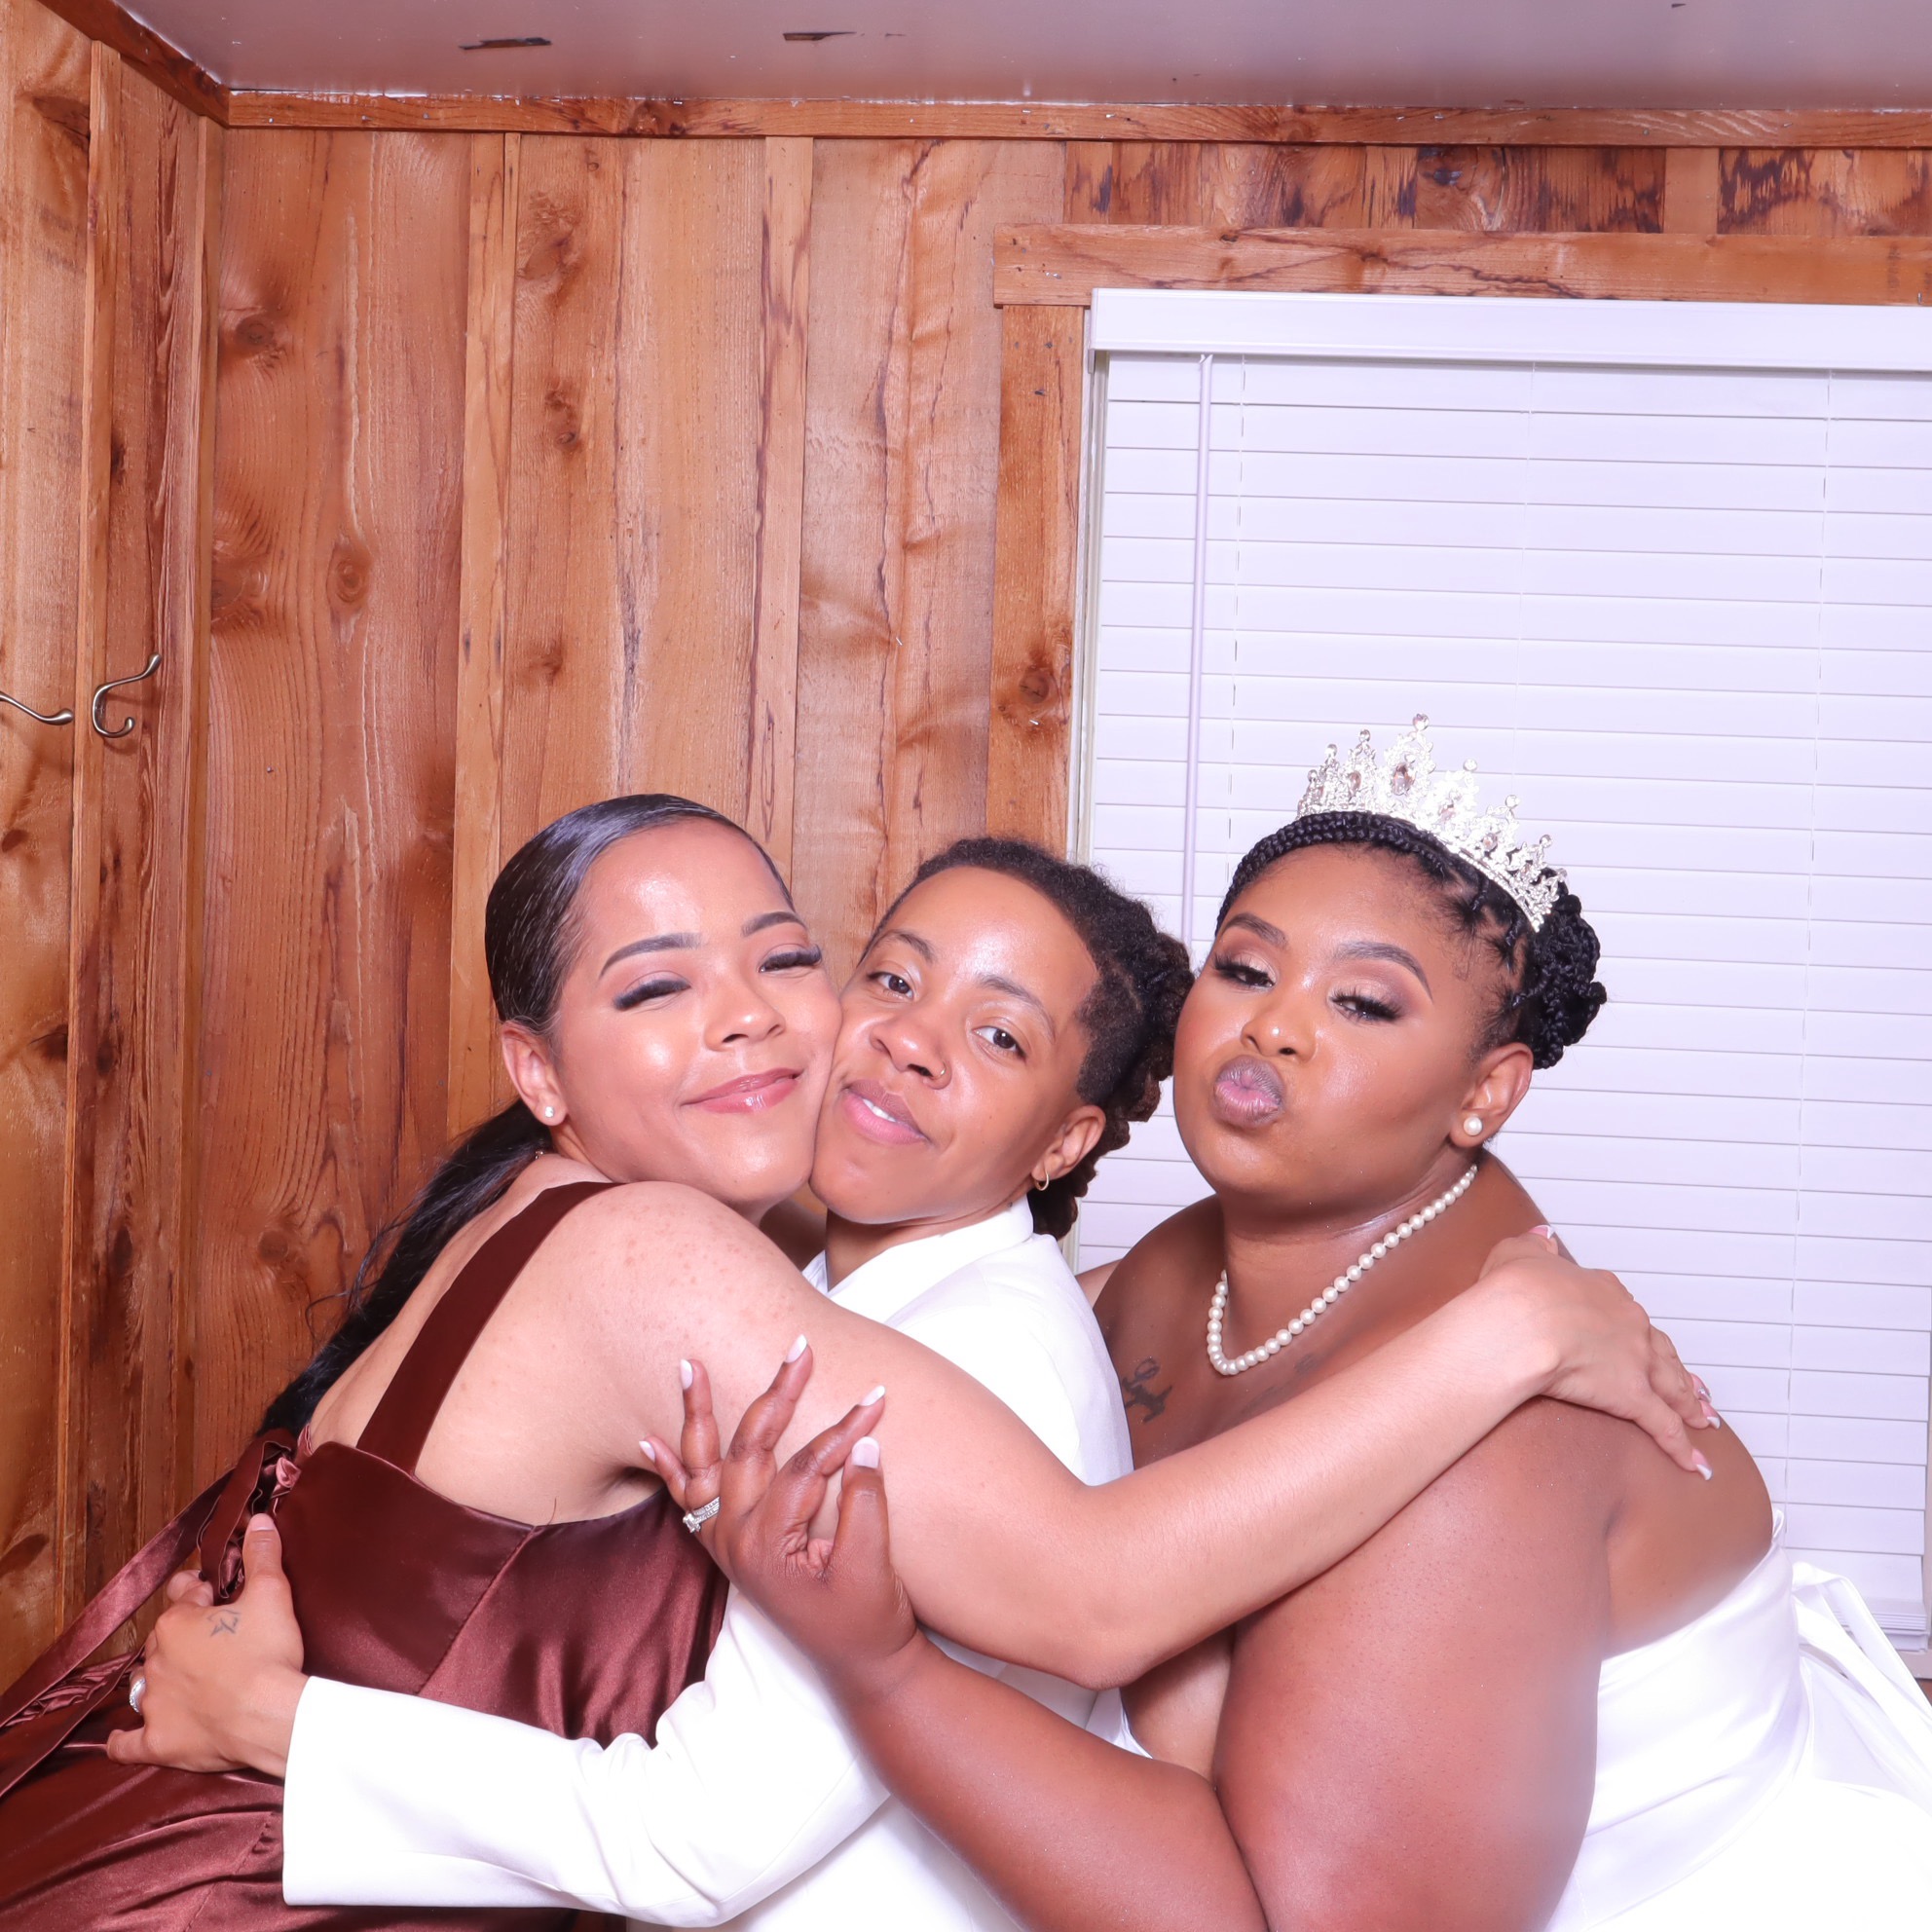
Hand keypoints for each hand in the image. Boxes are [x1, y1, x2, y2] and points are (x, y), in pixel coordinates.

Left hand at [106, 1514, 307, 1778]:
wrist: (268, 1715)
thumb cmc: (268, 1653)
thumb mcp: (272, 1593)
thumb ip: (262, 1555)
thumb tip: (258, 1519)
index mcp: (177, 1623)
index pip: (182, 1595)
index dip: (203, 1592)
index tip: (217, 1594)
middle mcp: (157, 1660)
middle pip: (163, 1640)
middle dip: (184, 1637)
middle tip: (217, 1640)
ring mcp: (154, 1703)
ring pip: (145, 1684)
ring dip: (160, 1679)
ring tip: (184, 1680)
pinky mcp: (159, 1741)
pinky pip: (128, 1743)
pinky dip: (124, 1740)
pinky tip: (122, 1738)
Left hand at [643, 1348, 918, 1697]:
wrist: (862, 1666)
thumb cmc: (869, 1619)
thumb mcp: (873, 1563)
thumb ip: (866, 1500)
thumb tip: (865, 1443)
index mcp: (766, 1545)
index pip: (805, 1468)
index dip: (843, 1434)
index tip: (877, 1402)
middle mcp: (735, 1541)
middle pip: (748, 1450)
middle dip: (774, 1395)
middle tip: (799, 1348)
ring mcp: (728, 1543)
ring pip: (708, 1465)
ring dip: (699, 1415)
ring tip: (687, 1365)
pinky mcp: (734, 1545)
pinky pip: (691, 1500)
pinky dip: (673, 1469)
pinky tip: (650, 1440)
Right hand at [1473, 1229, 1717, 1476]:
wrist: (1522, 1321)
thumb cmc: (1515, 1290)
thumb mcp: (1518, 1253)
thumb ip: (1534, 1246)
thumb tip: (1544, 1237)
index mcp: (1602, 1291)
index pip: (1625, 1310)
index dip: (1634, 1327)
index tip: (1639, 1334)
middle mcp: (1628, 1324)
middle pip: (1660, 1350)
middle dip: (1676, 1368)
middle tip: (1691, 1384)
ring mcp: (1635, 1361)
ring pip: (1672, 1385)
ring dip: (1690, 1403)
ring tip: (1703, 1418)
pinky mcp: (1632, 1397)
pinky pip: (1664, 1426)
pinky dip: (1682, 1446)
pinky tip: (1696, 1463)